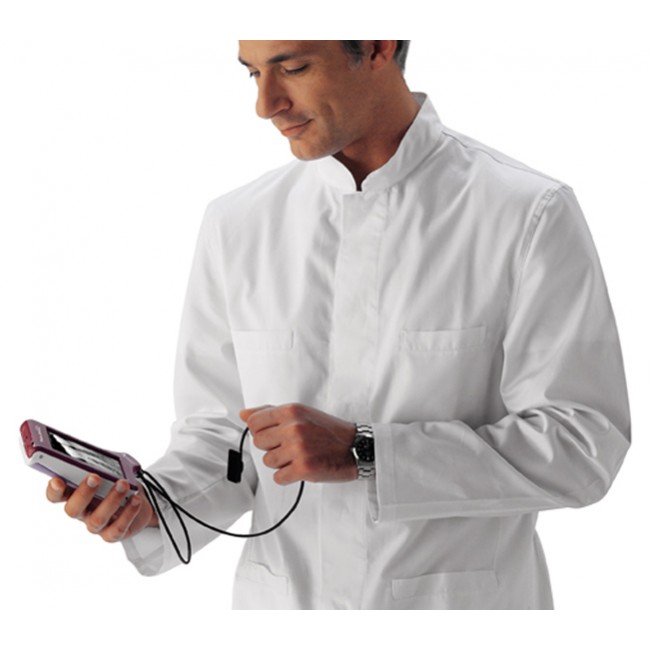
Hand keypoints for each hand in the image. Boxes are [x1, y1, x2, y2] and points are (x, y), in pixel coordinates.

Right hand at [46, 474, 156, 542]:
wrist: (138, 499)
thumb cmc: (118, 481)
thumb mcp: (109, 468)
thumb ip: (100, 463)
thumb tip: (97, 455)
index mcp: (75, 494)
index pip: (56, 496)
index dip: (54, 490)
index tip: (57, 480)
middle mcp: (83, 512)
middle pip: (73, 509)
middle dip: (83, 493)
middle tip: (95, 477)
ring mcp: (97, 525)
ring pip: (97, 519)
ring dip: (111, 500)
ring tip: (123, 484)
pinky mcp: (113, 534)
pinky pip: (118, 528)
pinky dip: (128, 512)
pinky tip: (136, 499)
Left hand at [240, 403, 356, 484]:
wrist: (356, 447)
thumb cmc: (329, 430)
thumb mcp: (301, 413)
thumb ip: (270, 412)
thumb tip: (244, 414)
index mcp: (291, 411)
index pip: (254, 422)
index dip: (261, 431)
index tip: (274, 434)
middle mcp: (293, 428)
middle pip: (259, 443)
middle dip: (272, 447)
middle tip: (290, 446)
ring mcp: (298, 449)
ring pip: (268, 462)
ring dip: (281, 463)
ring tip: (298, 457)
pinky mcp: (303, 469)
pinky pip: (279, 477)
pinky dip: (288, 476)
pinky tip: (300, 468)